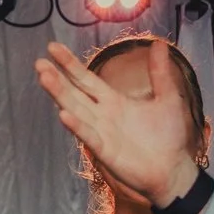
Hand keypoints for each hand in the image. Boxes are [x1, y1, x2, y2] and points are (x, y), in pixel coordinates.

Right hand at [34, 40, 200, 206]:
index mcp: (113, 101)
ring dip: (59, 94)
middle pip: (73, 92)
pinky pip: (88, 135)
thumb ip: (159, 72)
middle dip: (56, 77)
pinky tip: (64, 114)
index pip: (85, 79)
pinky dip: (76, 126)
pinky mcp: (105, 150)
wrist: (173, 169)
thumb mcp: (167, 97)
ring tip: (44, 78)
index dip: (69, 64)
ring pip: (75, 109)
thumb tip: (159, 44)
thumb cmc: (168, 136)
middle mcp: (101, 115)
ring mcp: (100, 132)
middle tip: (39, 63)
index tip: (53, 47)